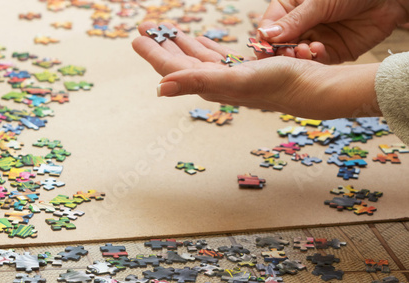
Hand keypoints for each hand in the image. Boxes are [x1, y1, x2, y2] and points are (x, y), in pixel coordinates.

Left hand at [132, 22, 381, 118]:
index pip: (172, 68)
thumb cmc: (277, 85)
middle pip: (180, 62)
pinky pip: (217, 56)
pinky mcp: (244, 70)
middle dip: (162, 45)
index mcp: (209, 84)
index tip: (136, 37)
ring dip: (182, 43)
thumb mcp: (234, 80)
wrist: (312, 89)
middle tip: (145, 27)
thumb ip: (195, 82)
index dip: (153, 53)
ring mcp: (229, 77)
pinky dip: (205, 47)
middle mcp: (215, 83)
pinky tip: (201, 40)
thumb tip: (160, 87)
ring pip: (197, 57)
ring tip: (168, 30)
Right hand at [257, 0, 408, 63]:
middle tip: (286, 54)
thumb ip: (293, 21)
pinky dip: (315, 59)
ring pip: (297, 57)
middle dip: (281, 53)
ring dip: (298, 57)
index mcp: (289, 8)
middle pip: (280, 47)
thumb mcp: (318, 2)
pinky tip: (318, 50)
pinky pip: (316, 62)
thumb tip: (264, 35)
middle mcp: (299, 26)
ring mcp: (314, 39)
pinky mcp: (330, 52)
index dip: (264, 40)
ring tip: (304, 51)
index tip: (264, 50)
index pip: (268, 28)